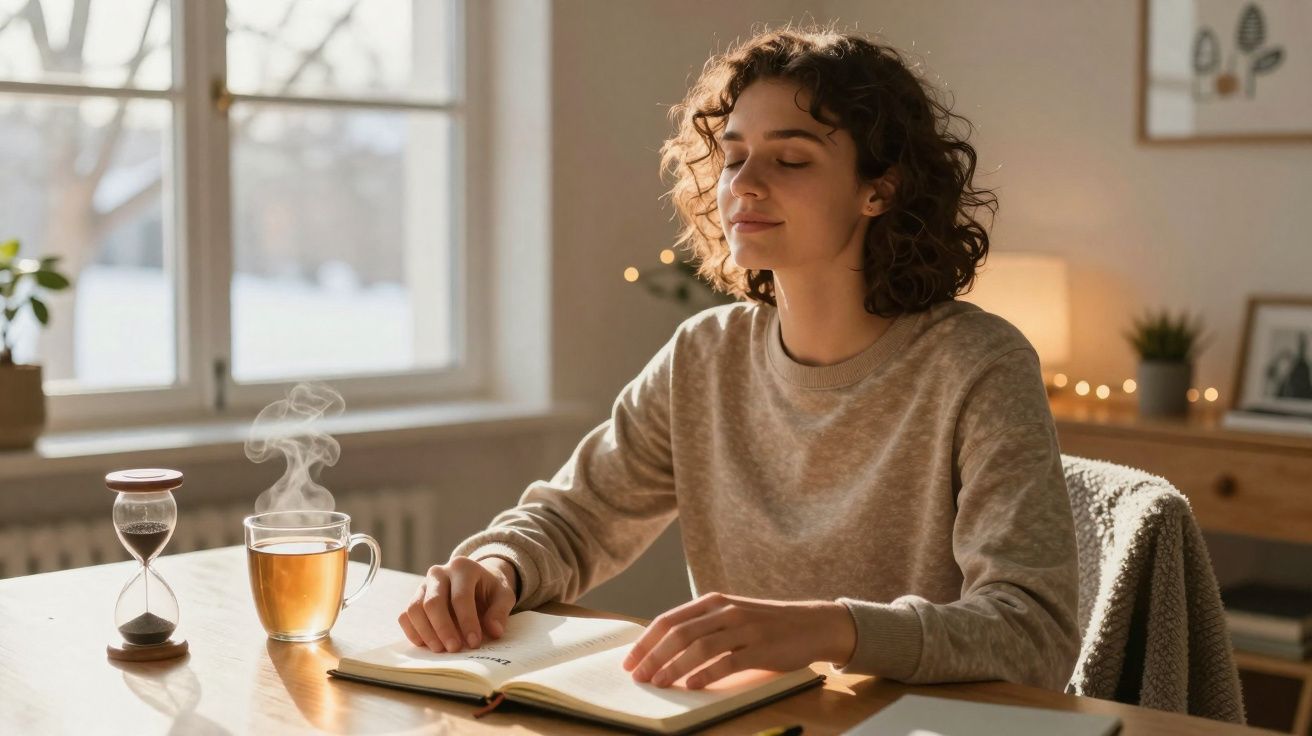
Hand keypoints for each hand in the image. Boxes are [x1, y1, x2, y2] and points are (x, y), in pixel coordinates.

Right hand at [398, 556, 517, 652]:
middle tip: (454, 649)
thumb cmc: (490, 590)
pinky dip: (413, 632)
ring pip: (415, 609)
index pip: (461, 597)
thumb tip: (494, 631)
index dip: (467, 621)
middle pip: (433, 602)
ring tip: (441, 650)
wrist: (476, 580)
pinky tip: (427, 645)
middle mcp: (439, 572)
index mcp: (463, 567)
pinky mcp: (415, 597)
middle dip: (443, 629)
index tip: (474, 643)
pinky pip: (406, 615)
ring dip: (426, 632)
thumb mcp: (503, 595)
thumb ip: (500, 612)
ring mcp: (424, 584)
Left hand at [622, 592, 855, 689]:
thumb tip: (663, 650)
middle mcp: (726, 611)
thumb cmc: (765, 624)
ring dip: (675, 667)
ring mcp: (744, 628)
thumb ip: (703, 626)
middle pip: (680, 634)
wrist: (811, 623)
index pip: (670, 620)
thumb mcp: (731, 615)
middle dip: (654, 656)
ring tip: (659, 683)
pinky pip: (728, 662)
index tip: (630, 661)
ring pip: (700, 647)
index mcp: (713, 602)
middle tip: (638, 677)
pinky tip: (693, 685)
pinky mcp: (761, 648)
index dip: (647, 641)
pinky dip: (707, 674)